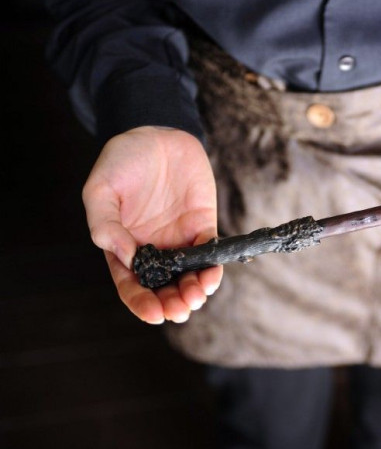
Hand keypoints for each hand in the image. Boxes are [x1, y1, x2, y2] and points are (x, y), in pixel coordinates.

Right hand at [82, 126, 221, 323]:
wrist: (155, 134)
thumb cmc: (121, 162)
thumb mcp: (100, 191)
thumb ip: (105, 225)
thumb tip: (127, 258)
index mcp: (124, 248)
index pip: (132, 286)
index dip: (142, 304)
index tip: (154, 314)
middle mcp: (154, 250)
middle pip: (164, 288)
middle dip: (172, 304)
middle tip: (179, 310)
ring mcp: (180, 239)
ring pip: (189, 276)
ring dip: (194, 292)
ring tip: (196, 297)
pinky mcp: (203, 225)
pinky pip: (209, 253)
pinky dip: (212, 268)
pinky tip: (211, 276)